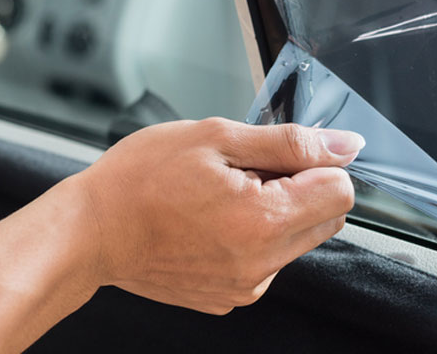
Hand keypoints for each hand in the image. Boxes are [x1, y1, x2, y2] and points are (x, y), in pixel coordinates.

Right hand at [78, 118, 363, 314]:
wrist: (89, 230)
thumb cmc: (141, 179)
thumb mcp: (218, 138)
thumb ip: (292, 143)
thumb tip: (346, 146)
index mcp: (264, 222)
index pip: (342, 193)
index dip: (314, 166)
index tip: (276, 159)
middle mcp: (262, 264)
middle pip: (325, 218)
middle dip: (298, 188)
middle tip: (245, 174)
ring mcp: (246, 286)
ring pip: (297, 239)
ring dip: (275, 212)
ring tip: (221, 198)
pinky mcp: (230, 297)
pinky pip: (267, 260)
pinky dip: (253, 236)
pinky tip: (211, 221)